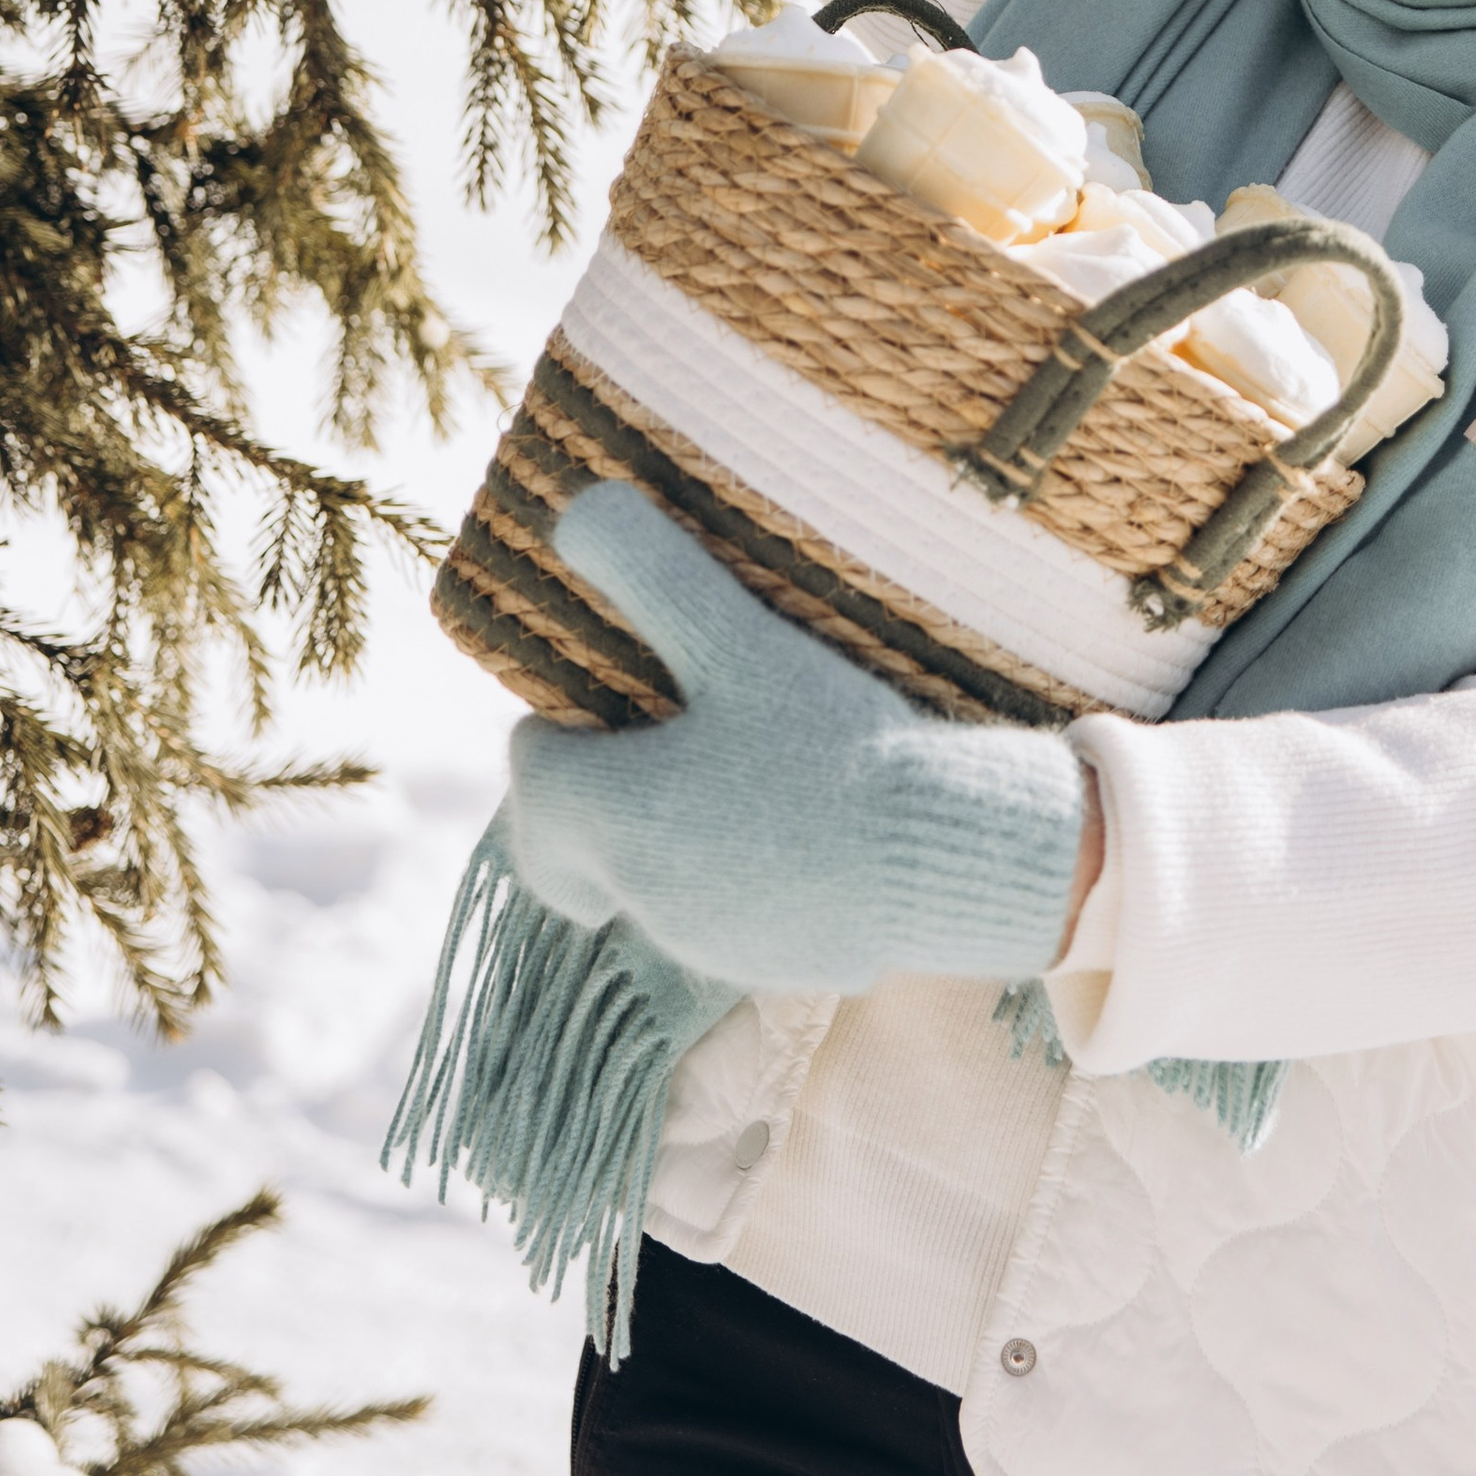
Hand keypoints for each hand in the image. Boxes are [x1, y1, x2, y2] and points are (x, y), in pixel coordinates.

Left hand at [506, 482, 1086, 995]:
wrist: (944, 856)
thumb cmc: (836, 742)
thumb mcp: (742, 639)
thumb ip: (652, 573)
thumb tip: (575, 511)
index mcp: (614, 818)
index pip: (531, 775)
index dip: (553, 726)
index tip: (599, 693)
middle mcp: (642, 895)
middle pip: (564, 850)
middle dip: (578, 804)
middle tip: (631, 749)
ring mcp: (707, 940)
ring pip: (642, 884)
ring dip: (659, 833)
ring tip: (732, 764)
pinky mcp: (770, 964)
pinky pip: (720, 914)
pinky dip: (731, 870)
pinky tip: (798, 817)